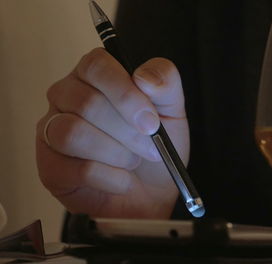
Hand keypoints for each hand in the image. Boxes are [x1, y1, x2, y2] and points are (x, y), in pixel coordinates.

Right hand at [36, 48, 188, 218]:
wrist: (153, 190)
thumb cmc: (156, 144)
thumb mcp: (172, 109)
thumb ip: (165, 81)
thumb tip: (144, 77)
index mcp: (95, 74)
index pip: (96, 65)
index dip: (125, 94)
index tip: (151, 120)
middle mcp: (66, 96)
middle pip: (86, 103)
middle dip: (128, 132)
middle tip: (151, 148)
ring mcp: (52, 131)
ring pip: (73, 134)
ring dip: (116, 154)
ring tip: (133, 161)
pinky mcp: (50, 167)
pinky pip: (76, 170)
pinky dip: (110, 178)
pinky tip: (121, 179)